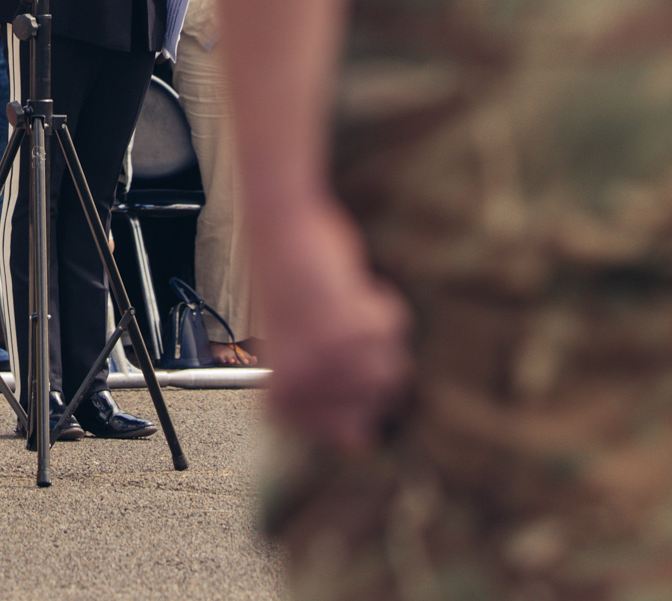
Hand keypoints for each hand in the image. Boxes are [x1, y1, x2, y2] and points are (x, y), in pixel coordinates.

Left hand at [249, 195, 411, 451]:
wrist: (279, 229)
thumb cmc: (284, 286)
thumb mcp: (295, 355)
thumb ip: (325, 399)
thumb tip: (362, 442)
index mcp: (280, 404)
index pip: (346, 438)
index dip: (356, 395)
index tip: (339, 364)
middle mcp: (302, 393)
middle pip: (376, 406)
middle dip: (369, 364)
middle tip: (342, 331)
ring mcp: (326, 367)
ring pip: (391, 371)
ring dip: (377, 335)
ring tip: (344, 310)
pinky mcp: (349, 333)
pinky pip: (393, 331)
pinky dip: (380, 306)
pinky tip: (349, 290)